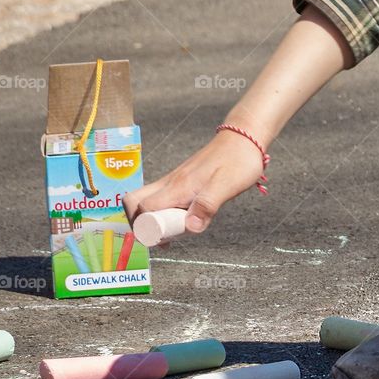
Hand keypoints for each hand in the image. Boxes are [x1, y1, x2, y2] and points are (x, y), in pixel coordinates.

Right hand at [123, 130, 266, 233]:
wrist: (244, 138)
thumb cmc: (238, 160)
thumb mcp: (227, 185)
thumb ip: (207, 205)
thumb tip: (191, 227)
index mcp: (178, 186)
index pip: (144, 207)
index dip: (146, 227)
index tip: (161, 240)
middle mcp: (171, 183)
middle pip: (135, 202)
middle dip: (139, 223)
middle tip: (160, 238)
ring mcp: (174, 182)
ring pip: (147, 201)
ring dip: (152, 220)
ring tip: (172, 234)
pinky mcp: (182, 182)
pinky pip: (162, 199)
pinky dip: (164, 214)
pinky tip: (181, 222)